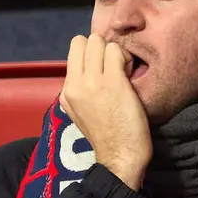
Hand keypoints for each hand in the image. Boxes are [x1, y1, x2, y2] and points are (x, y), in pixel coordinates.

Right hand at [59, 34, 151, 189]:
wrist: (120, 156)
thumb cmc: (108, 137)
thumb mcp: (80, 114)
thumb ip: (79, 92)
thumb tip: (87, 73)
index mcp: (67, 91)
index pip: (74, 50)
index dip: (92, 54)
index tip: (104, 69)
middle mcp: (75, 83)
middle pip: (84, 40)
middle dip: (102, 48)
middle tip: (115, 68)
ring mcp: (93, 81)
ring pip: (99, 41)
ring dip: (115, 52)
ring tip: (123, 73)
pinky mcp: (113, 82)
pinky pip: (117, 51)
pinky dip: (126, 59)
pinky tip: (131, 77)